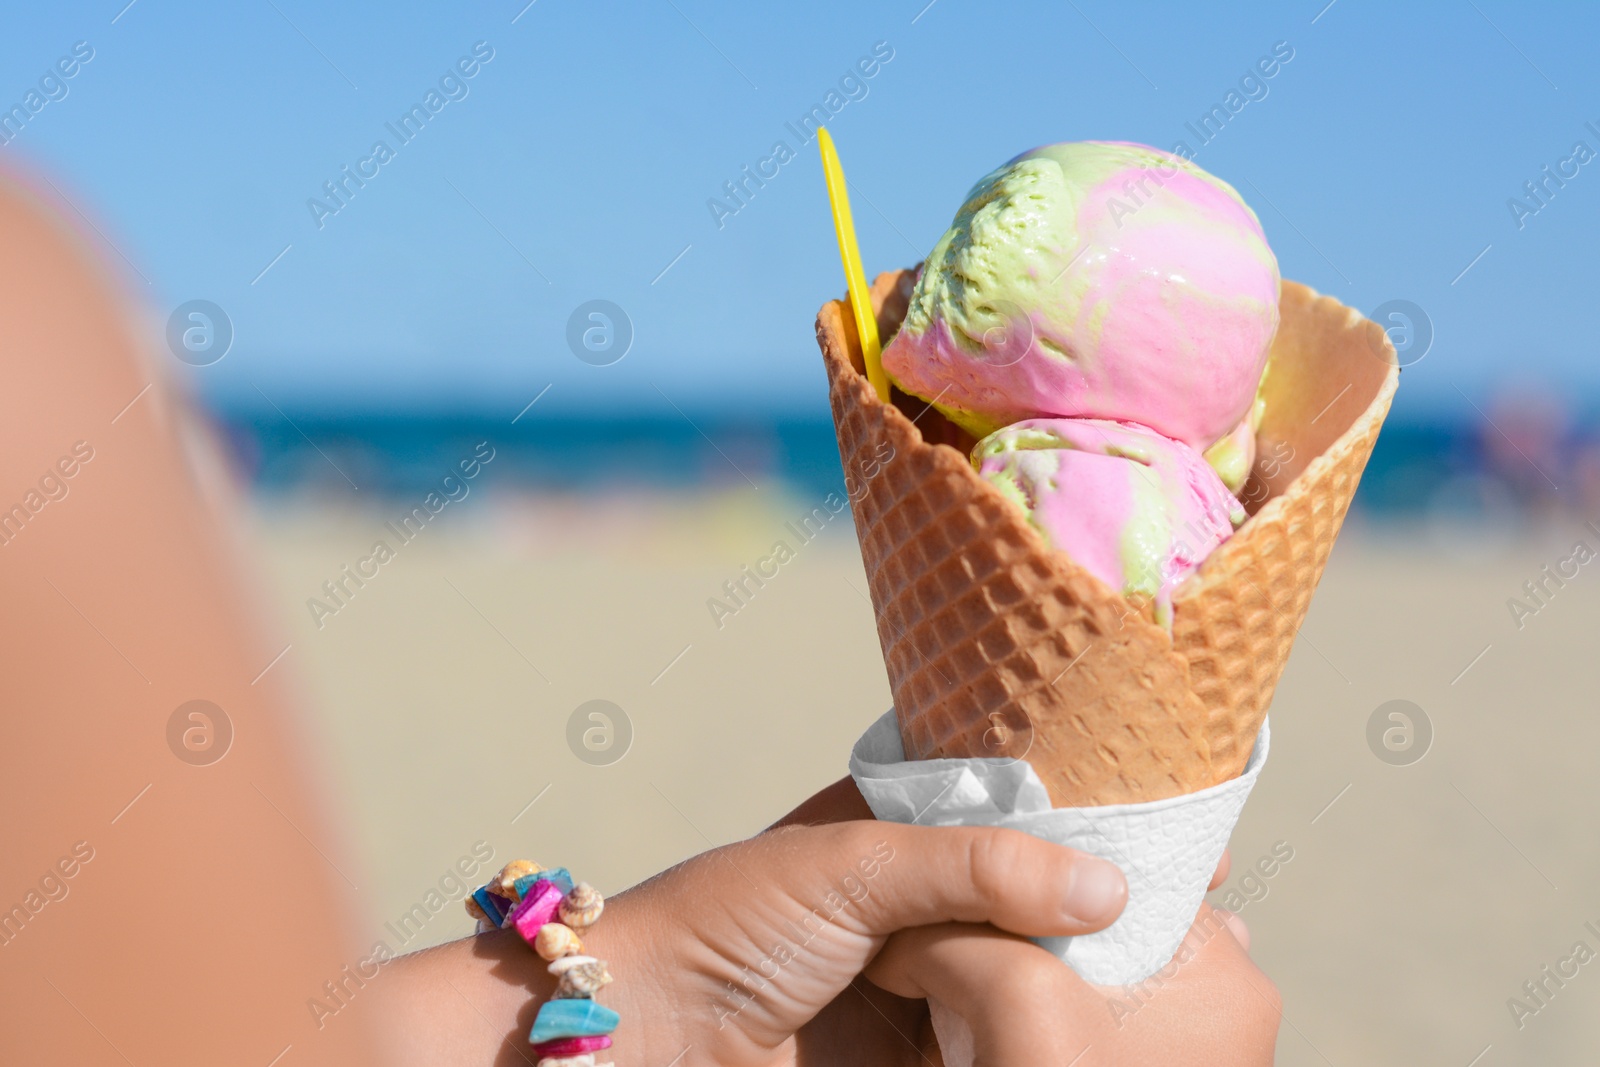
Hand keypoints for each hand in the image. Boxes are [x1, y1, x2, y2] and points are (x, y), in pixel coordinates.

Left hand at [375, 779, 1277, 1065]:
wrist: (638, 1037)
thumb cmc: (725, 924)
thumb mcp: (851, 865)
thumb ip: (976, 864)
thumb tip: (1106, 889)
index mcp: (903, 832)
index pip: (1023, 813)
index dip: (1097, 817)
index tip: (1183, 831)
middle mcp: (926, 907)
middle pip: (1042, 903)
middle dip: (1113, 908)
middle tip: (1208, 911)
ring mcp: (931, 989)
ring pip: (1037, 980)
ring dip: (1094, 980)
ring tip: (1184, 969)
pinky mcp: (927, 1058)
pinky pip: (1007, 1046)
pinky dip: (1052, 1039)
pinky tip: (1110, 1028)